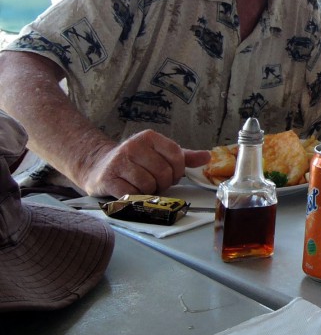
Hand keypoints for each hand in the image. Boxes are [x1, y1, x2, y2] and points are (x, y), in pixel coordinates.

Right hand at [79, 129, 210, 197]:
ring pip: (148, 184)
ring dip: (149, 191)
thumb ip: (183, 156)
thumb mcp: (159, 154)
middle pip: (163, 172)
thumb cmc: (135, 162)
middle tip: (157, 184)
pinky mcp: (108, 178)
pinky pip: (132, 194)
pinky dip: (136, 197)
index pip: (176, 156)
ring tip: (143, 187)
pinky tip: (131, 191)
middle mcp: (133, 146)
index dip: (178, 171)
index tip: (172, 175)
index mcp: (149, 137)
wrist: (99, 167)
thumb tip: (207, 157)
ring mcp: (119, 162)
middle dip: (164, 183)